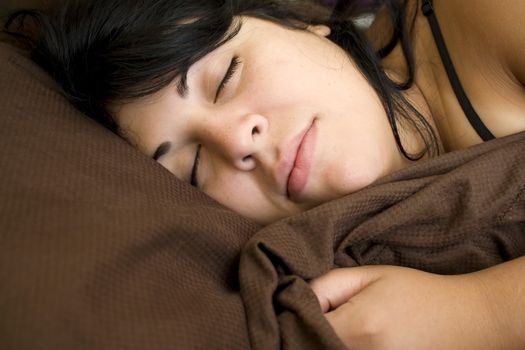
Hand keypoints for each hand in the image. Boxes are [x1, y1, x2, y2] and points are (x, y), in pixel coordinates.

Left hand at [310, 266, 501, 349]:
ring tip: (342, 321)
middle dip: (307, 328)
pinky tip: (353, 336)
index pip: (303, 325)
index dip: (297, 311)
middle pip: (312, 345)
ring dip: (322, 339)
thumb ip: (326, 285)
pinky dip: (339, 347)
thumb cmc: (414, 292)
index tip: (303, 299)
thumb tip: (296, 297)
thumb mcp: (369, 276)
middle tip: (323, 311)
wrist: (462, 319)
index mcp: (358, 327)